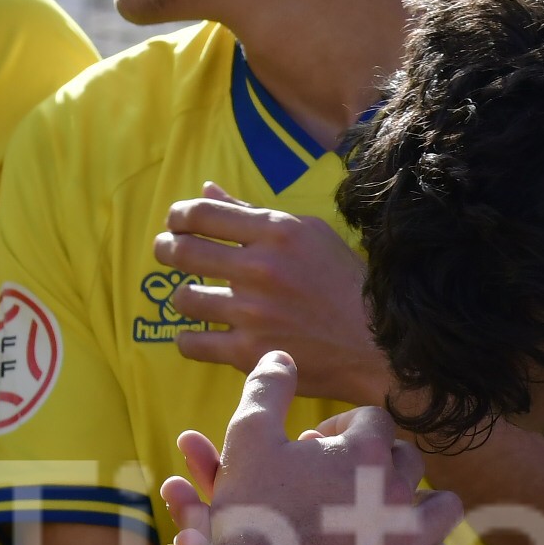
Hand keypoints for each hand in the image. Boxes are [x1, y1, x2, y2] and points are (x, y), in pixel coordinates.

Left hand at [157, 186, 389, 403]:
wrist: (378, 343)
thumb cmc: (346, 283)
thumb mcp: (309, 233)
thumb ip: (253, 213)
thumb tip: (206, 190)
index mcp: (276, 232)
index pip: (201, 214)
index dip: (178, 216)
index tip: (176, 223)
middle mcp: (260, 269)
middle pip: (183, 251)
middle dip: (166, 249)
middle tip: (168, 252)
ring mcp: (252, 313)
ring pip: (184, 298)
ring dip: (184, 295)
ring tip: (195, 297)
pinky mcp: (250, 354)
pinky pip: (193, 343)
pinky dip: (190, 339)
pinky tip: (201, 334)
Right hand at [177, 353, 480, 544]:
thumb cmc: (246, 519)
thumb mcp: (246, 440)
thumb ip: (267, 390)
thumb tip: (282, 355)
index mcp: (363, 454)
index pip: (374, 422)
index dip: (345, 430)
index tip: (319, 448)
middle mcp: (396, 494)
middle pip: (409, 462)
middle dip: (382, 466)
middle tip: (351, 484)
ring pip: (443, 508)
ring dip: (426, 507)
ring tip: (402, 516)